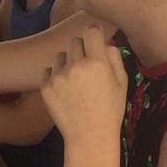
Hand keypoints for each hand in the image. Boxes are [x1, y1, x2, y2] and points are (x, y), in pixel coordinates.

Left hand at [40, 26, 126, 143]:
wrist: (89, 134)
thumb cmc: (110, 109)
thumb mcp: (122, 82)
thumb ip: (114, 58)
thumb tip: (104, 42)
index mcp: (97, 63)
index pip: (91, 31)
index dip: (93, 33)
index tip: (94, 38)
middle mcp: (76, 66)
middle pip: (74, 42)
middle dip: (81, 49)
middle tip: (86, 65)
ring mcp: (58, 76)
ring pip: (60, 56)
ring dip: (67, 62)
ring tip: (75, 80)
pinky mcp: (45, 87)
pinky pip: (48, 71)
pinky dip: (54, 76)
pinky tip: (64, 88)